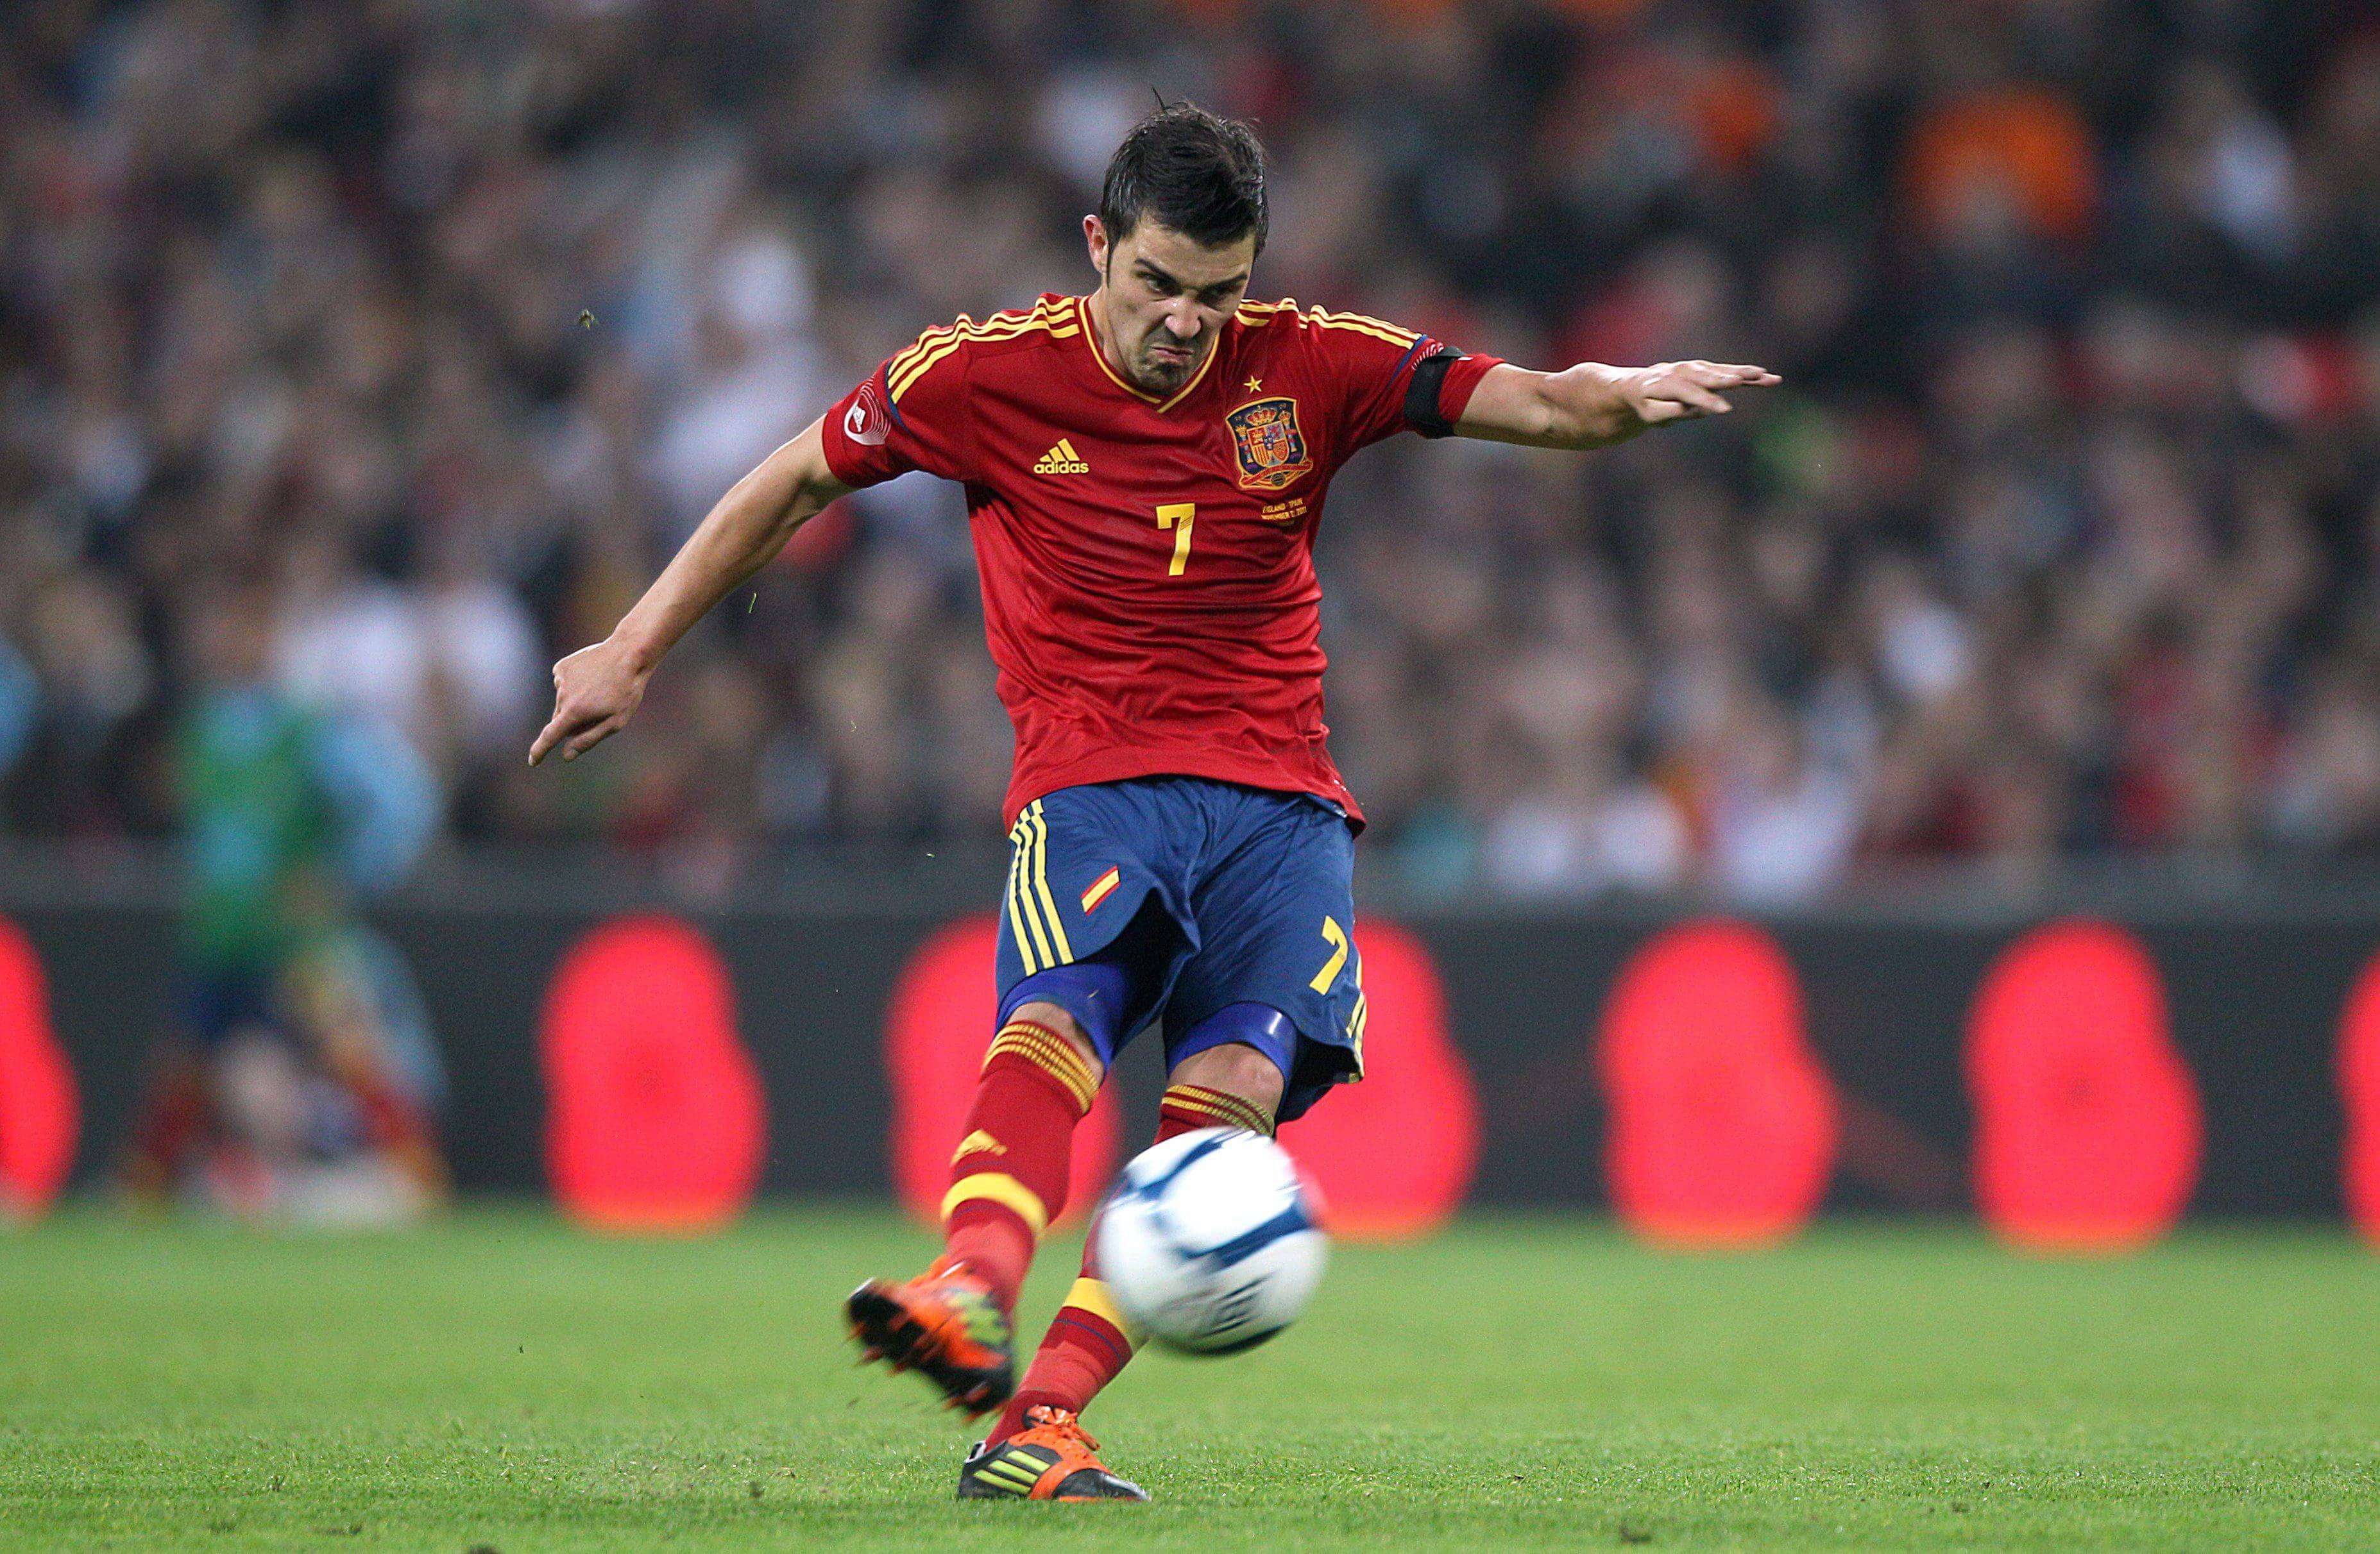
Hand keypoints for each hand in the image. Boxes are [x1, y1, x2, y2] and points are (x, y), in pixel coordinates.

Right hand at [528, 637, 647, 765]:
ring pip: (563, 701)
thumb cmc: (626, 691)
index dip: (540, 751)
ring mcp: (560, 679)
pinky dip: (574, 685)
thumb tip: (566, 755)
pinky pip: (564, 684)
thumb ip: (588, 739)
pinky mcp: (561, 667)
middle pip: (561, 719)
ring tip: (600, 688)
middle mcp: (562, 695)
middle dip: (574, 720)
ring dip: (576, 701)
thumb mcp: (615, 722)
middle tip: (600, 709)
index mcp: (575, 712)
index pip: (550, 736)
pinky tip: (592, 677)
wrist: (629, 653)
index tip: (533, 761)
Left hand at [1617, 360, 1779, 428]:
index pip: (1690, 393)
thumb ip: (1667, 412)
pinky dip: (1746, 373)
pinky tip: (1766, 375)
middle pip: (1708, 376)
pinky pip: (1729, 371)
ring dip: (1744, 373)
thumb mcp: (1651, 414)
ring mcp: (1697, 368)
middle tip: (1742, 381)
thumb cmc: (1646, 404)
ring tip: (1765, 376)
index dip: (1707, 401)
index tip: (1725, 410)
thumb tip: (1687, 409)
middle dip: (1726, 379)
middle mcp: (1684, 371)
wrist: (1642, 385)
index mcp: (1667, 383)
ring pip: (1723, 371)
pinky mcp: (1708, 370)